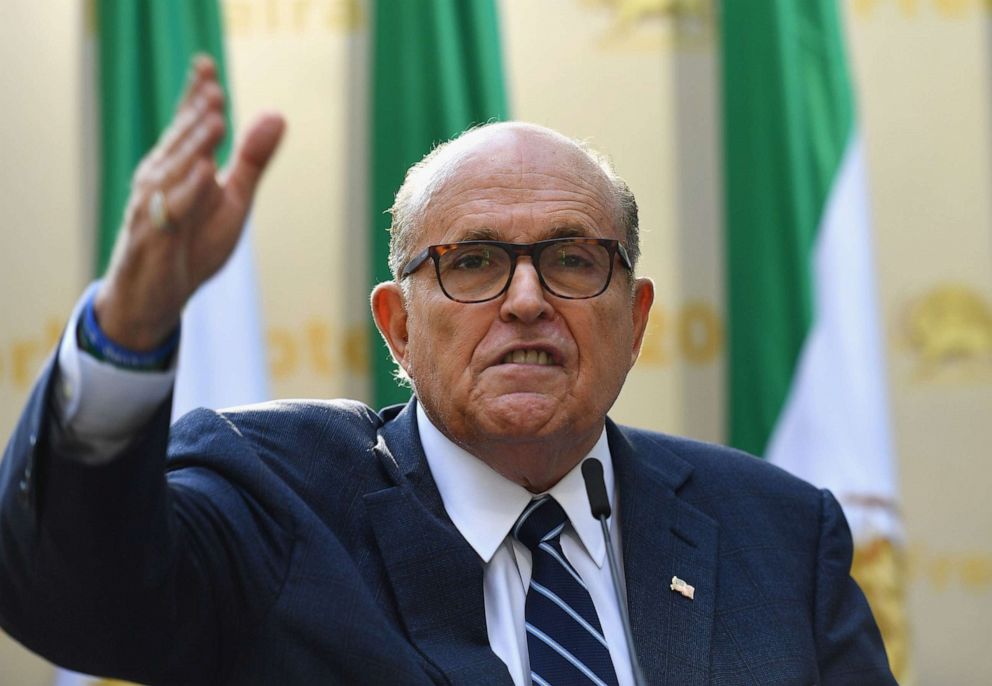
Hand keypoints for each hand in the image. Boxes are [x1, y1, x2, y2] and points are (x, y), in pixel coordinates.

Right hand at [95, 55, 284, 350]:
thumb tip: (277, 115)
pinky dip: (188, 192)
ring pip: (175, 170)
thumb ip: (252, 160)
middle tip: (216, 87)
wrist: (155, 295)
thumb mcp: (233, 198)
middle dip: (199, 114)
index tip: (207, 64)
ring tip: (217, 117)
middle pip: (181, 141)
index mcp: (179, 165)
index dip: (196, 95)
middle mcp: (160, 179)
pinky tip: (205, 172)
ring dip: (195, 143)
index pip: (187, 124)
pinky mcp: (156, 237)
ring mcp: (154, 207)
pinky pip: (173, 211)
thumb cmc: (192, 242)